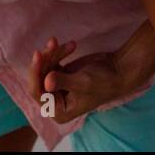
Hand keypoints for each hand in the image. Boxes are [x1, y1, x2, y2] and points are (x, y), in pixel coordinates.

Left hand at [27, 21, 154, 123]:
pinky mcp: (61, 74)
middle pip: (39, 77)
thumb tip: (46, 82)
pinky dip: (59, 51)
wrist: (119, 70)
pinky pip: (52, 61)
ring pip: (45, 66)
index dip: (35, 73)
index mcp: (59, 111)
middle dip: (46, 59)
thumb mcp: (83, 83)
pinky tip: (72, 45)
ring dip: (54, 52)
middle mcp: (55, 101)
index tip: (38, 54)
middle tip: (54, 42)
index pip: (38, 93)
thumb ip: (62, 82)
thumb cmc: (104, 81)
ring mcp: (57, 87)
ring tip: (69, 44)